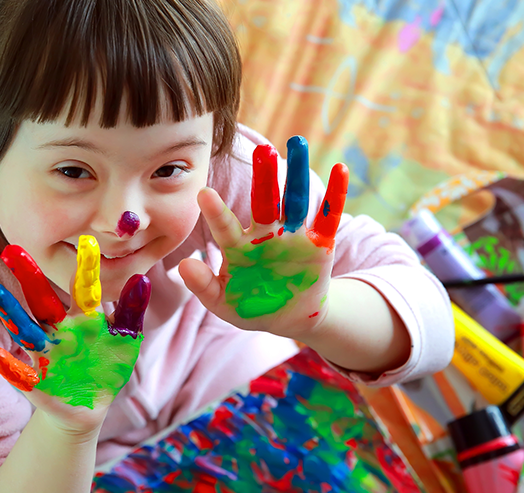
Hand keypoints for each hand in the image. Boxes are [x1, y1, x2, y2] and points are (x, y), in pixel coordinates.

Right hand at [0, 237, 150, 433]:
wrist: (89, 406)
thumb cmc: (107, 366)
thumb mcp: (125, 340)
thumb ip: (131, 312)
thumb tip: (141, 278)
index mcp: (82, 318)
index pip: (83, 288)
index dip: (85, 267)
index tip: (86, 240)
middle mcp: (58, 330)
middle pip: (42, 300)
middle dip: (29, 277)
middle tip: (12, 249)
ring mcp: (45, 354)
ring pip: (25, 329)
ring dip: (9, 311)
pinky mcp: (36, 382)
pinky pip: (19, 373)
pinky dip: (6, 365)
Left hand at [179, 136, 348, 339]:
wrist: (289, 318)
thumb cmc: (250, 306)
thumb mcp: (223, 303)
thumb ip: (203, 286)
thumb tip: (183, 265)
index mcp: (238, 246)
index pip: (225, 227)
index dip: (216, 212)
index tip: (203, 193)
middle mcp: (265, 234)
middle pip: (264, 201)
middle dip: (263, 177)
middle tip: (261, 151)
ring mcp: (292, 236)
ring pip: (295, 200)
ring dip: (296, 174)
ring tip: (297, 143)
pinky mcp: (319, 243)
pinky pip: (328, 216)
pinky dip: (336, 194)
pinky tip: (341, 169)